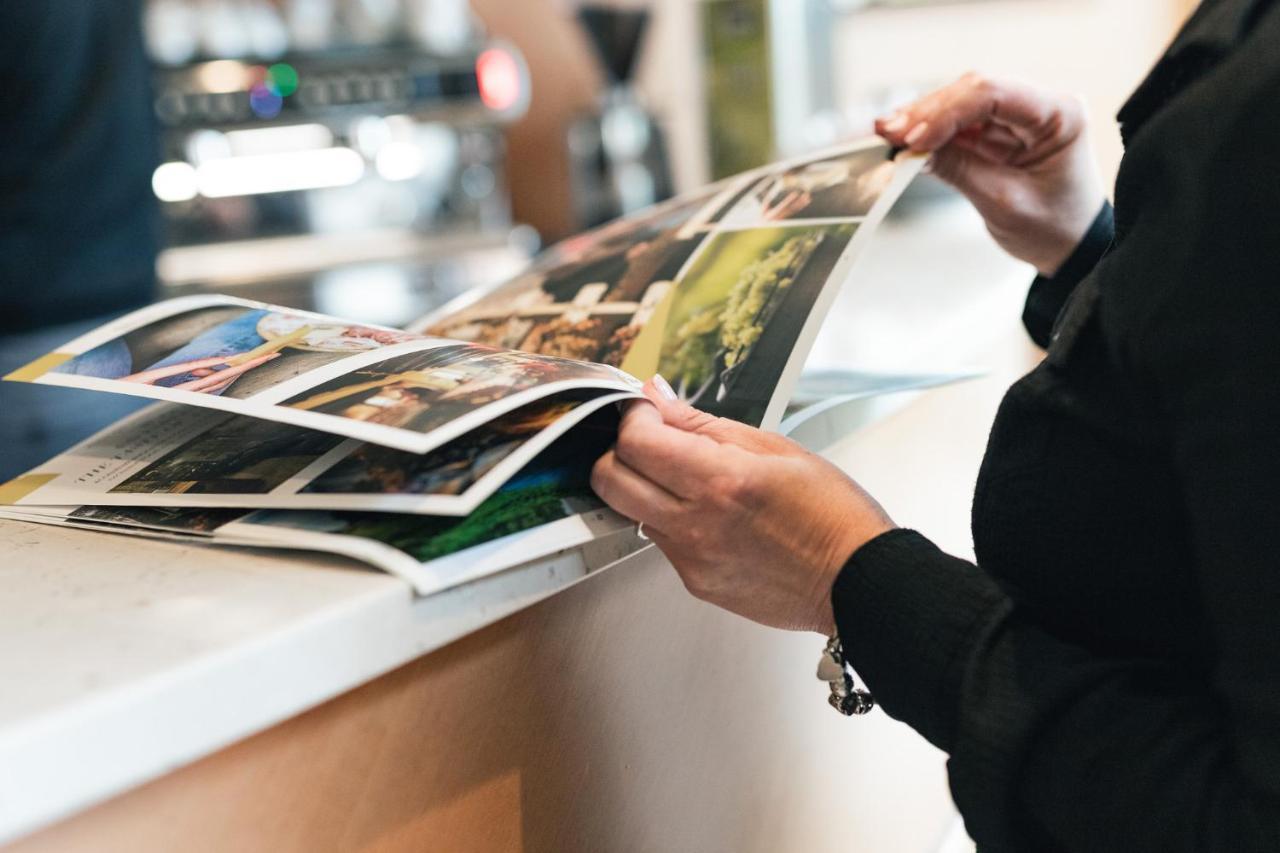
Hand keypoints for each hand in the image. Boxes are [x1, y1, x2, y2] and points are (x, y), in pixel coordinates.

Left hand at [591, 377, 894, 633]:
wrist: (856, 581)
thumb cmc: (831, 513)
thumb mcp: (774, 448)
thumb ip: (704, 424)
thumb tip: (659, 398)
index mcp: (720, 480)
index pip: (636, 442)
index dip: (633, 418)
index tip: (646, 411)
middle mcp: (697, 523)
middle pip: (610, 481)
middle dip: (619, 452)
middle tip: (648, 441)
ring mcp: (692, 558)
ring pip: (632, 512)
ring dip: (646, 488)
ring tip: (690, 481)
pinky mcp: (695, 583)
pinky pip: (662, 543)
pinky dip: (673, 521)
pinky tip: (712, 516)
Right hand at [876, 73, 1105, 276]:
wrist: (1069, 246)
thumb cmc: (1052, 228)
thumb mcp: (1004, 203)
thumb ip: (960, 170)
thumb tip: (911, 151)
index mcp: (1059, 115)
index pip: (994, 94)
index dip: (947, 112)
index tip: (912, 139)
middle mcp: (1039, 105)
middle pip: (973, 92)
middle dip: (927, 112)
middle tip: (887, 132)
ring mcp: (1016, 118)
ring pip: (959, 104)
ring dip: (922, 119)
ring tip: (886, 133)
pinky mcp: (997, 133)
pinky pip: (957, 125)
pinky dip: (929, 133)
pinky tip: (902, 139)